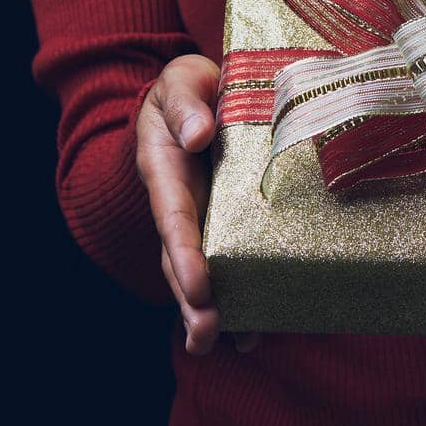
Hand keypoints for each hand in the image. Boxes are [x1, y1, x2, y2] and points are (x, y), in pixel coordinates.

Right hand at [135, 55, 258, 354]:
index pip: (174, 215)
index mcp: (166, 170)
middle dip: (193, 300)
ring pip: (205, 272)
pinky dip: (244, 296)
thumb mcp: (180, 81)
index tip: (199, 285)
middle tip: (206, 335)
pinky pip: (233, 264)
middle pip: (183, 259)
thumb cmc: (189, 89)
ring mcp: (204, 219)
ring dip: (217, 310)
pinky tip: (258, 331)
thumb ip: (184, 104)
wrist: (201, 94)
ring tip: (236, 344)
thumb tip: (198, 132)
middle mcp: (182, 204)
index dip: (184, 252)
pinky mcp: (228, 226)